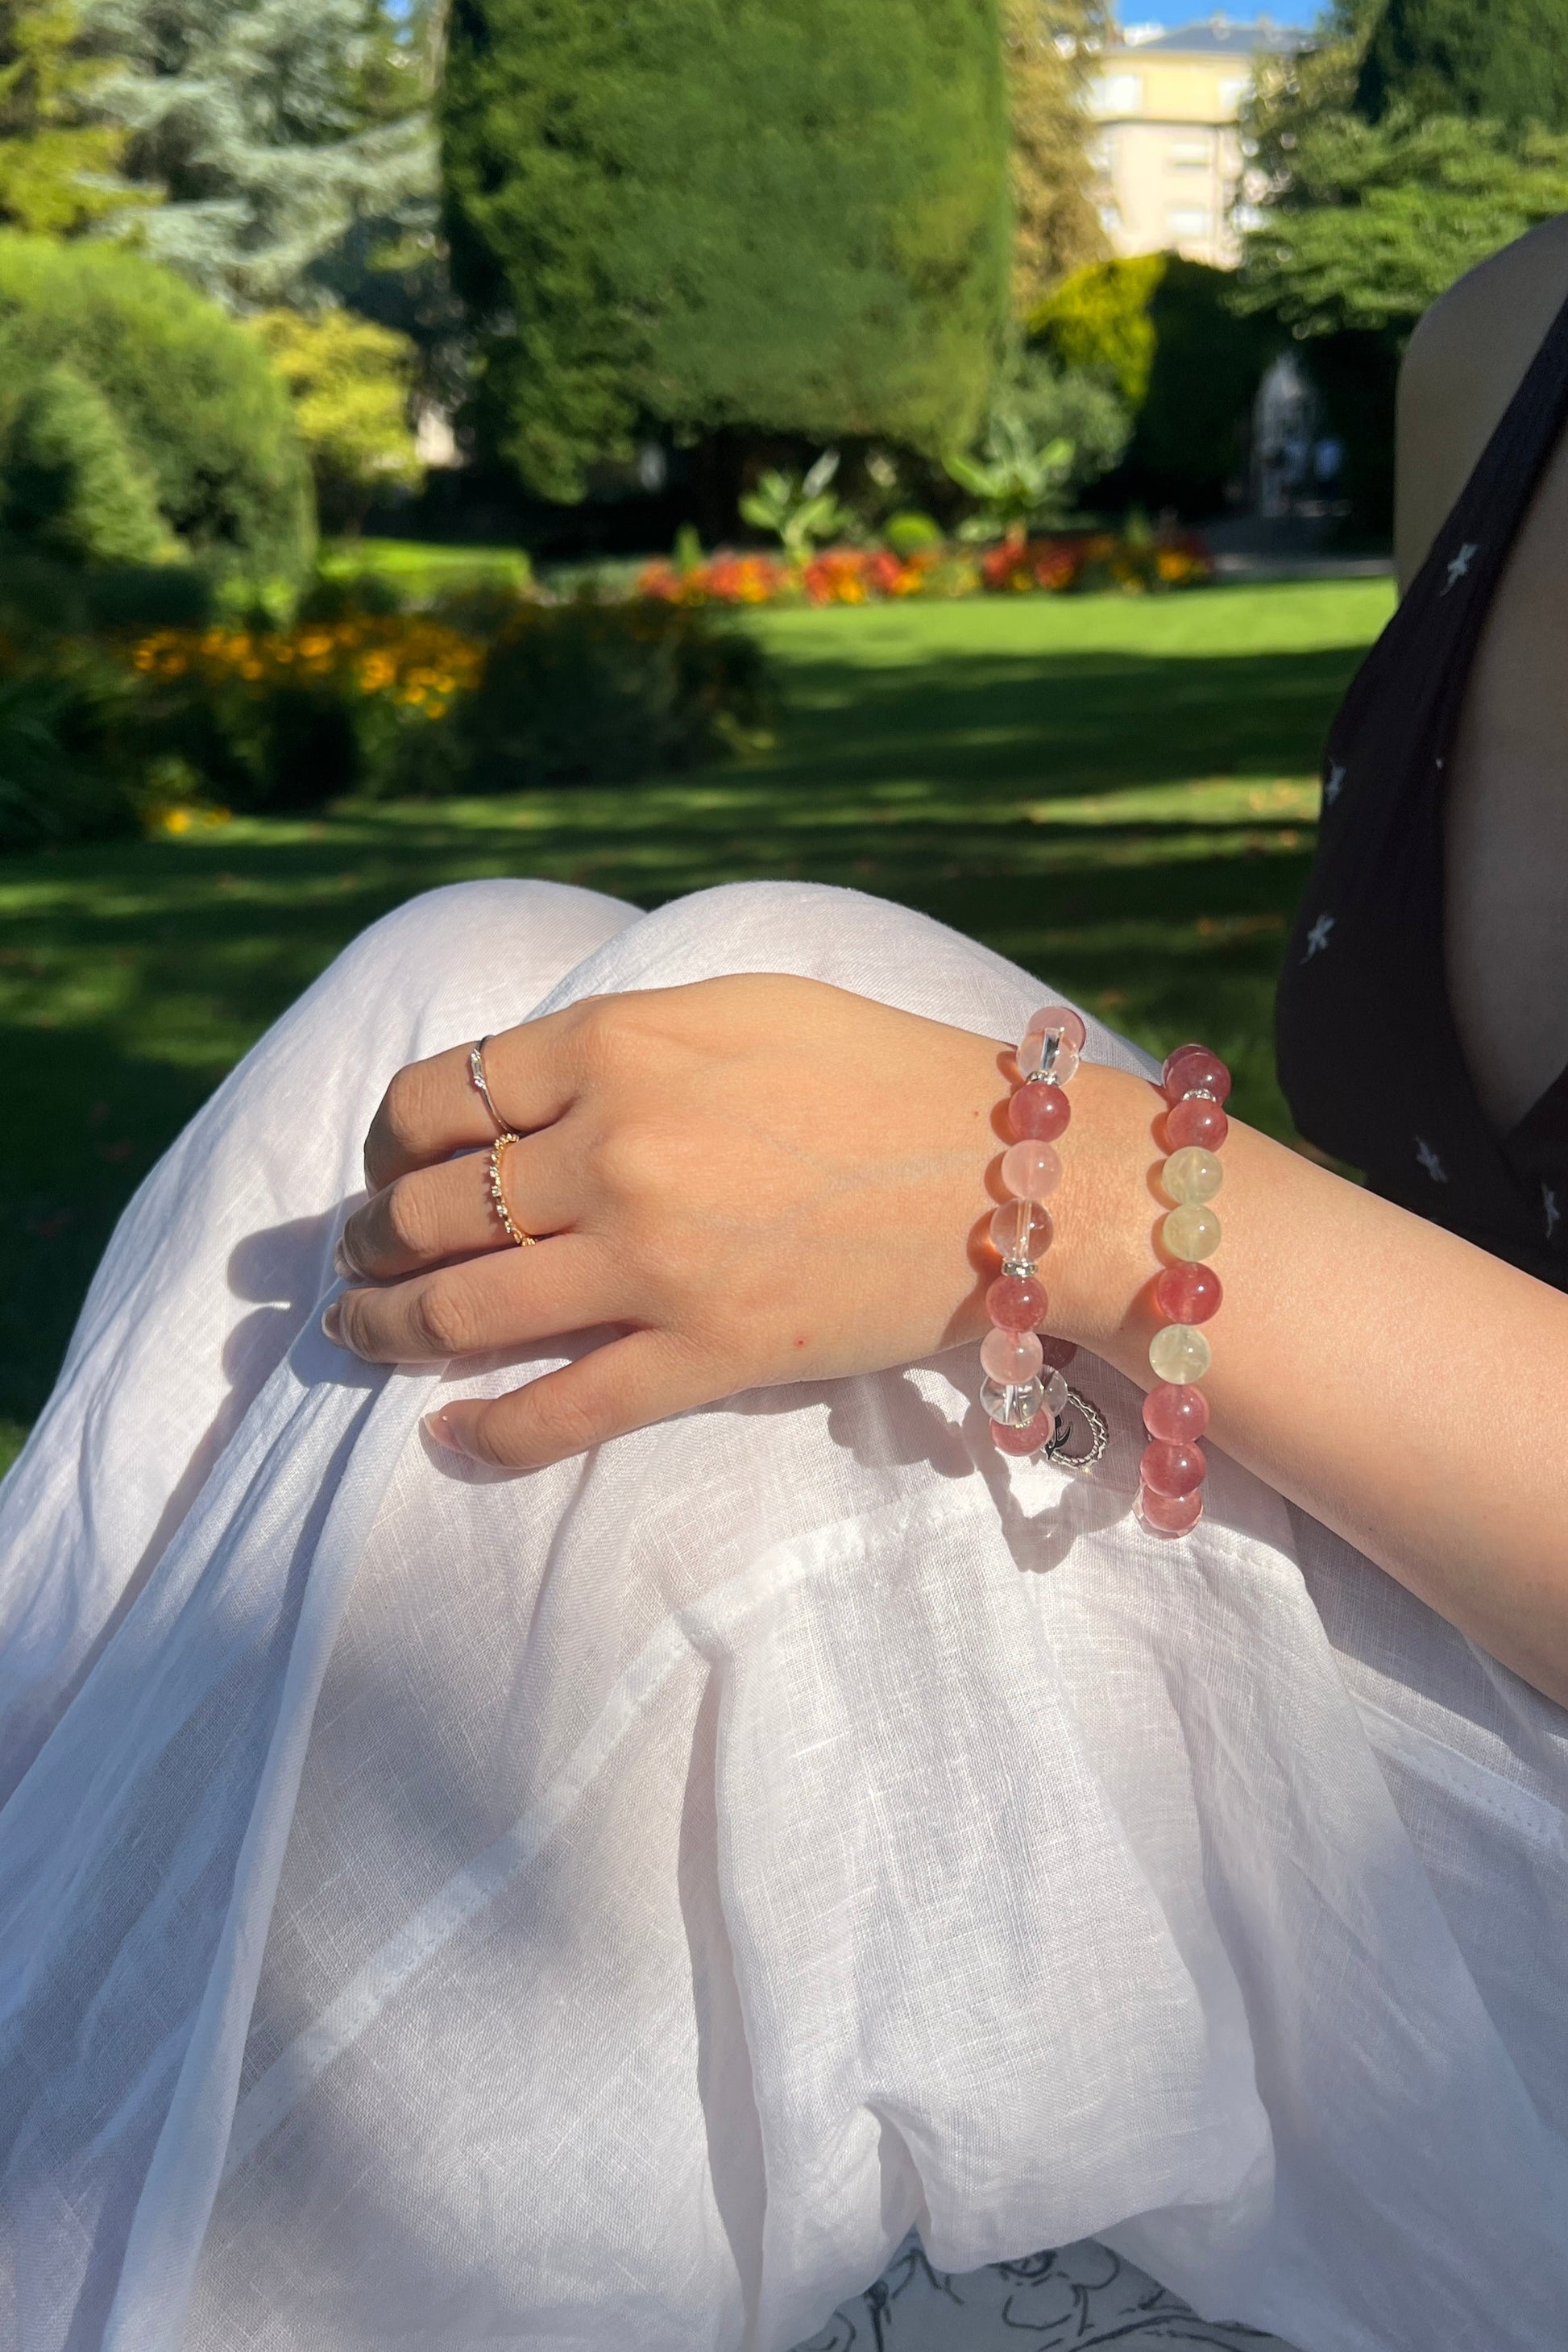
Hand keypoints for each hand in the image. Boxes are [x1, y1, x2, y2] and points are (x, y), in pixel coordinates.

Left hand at [327, 975, 1018, 1466]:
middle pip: (427, 1209)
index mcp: (617, 1045)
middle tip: (361, 1257)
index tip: (387, 1165)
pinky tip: (448, 1436)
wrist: (1016, 1179)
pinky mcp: (703, 1355)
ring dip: (388, 1328)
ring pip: (462, 1311)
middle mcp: (614, 1148)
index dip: (387, 1141)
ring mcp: (652, 1261)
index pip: (435, 1101)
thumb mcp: (737, 1003)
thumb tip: (515, 1087)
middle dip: (372, 1239)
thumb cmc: (885, 1073)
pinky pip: (558, 1412)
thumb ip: (616, 1035)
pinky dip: (487, 1435)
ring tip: (363, 1332)